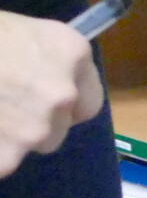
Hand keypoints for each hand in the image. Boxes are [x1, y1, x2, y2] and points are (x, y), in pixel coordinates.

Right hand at [0, 12, 102, 177]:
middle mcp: (63, 92)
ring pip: (28, 146)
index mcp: (70, 52)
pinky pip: (2, 163)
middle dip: (31, 125)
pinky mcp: (6, 157)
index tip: (39, 105)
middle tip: (0, 108)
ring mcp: (35, 128)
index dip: (62, 107)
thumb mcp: (17, 33)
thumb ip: (41, 64)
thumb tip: (42, 88)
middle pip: (57, 129)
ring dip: (7, 140)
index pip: (86, 102)